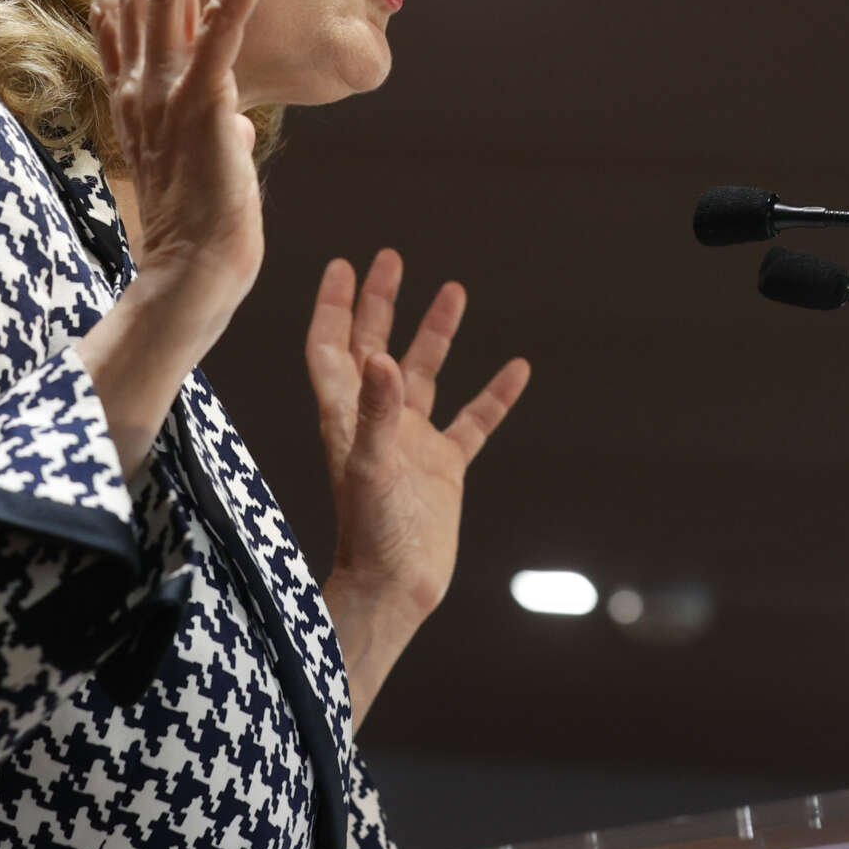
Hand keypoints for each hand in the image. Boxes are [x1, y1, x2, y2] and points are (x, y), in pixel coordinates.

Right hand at [77, 0, 272, 472]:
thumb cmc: (199, 236)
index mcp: (134, 101)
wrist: (189, 280)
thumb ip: (209, 134)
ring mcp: (168, 93)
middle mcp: (141, 88)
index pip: (118, 15)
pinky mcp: (205, 104)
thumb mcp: (200, 171)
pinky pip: (227, 28)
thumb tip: (234, 124)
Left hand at [308, 250, 528, 722]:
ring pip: (424, 374)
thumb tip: (382, 357)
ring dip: (435, 333)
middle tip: (391, 257)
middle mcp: (377, 422)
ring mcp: (411, 443)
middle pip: (374, 347)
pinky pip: (472, 420)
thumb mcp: (371, 470)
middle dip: (380, 303)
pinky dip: (493, 394)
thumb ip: (376, 414)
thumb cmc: (373, 537)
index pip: (331, 349)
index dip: (334, 308)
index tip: (344, 265)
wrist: (396, 591)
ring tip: (453, 289)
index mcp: (348, 418)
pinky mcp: (443, 467)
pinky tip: (517, 368)